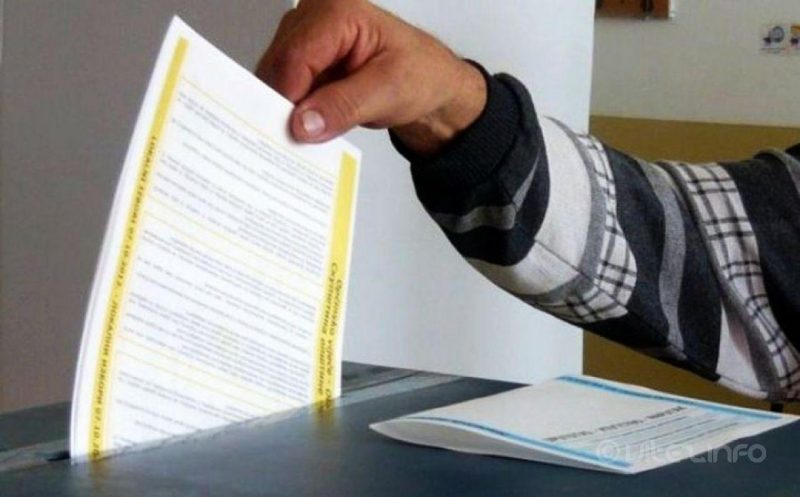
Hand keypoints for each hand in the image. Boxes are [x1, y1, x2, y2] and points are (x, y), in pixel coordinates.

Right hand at [256, 0, 486, 155]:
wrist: (430, 86)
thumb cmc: (421, 76)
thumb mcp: (388, 93)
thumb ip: (344, 107)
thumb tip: (303, 123)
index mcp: (339, 10)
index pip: (295, 55)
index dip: (288, 96)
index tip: (289, 131)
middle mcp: (317, 17)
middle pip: (278, 64)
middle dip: (285, 105)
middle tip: (295, 139)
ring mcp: (308, 37)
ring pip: (275, 78)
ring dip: (288, 109)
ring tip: (308, 132)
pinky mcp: (305, 59)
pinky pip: (284, 87)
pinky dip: (294, 110)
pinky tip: (309, 125)